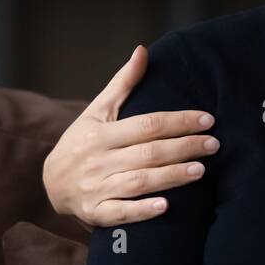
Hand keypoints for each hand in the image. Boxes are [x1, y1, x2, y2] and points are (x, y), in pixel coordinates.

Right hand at [41, 45, 220, 227]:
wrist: (51, 183)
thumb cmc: (82, 142)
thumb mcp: (97, 111)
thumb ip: (123, 84)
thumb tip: (143, 51)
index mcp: (101, 133)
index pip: (147, 124)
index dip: (179, 121)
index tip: (207, 119)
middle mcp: (98, 160)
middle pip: (148, 153)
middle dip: (183, 147)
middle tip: (214, 145)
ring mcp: (96, 188)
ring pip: (138, 182)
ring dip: (171, 176)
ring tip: (201, 170)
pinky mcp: (95, 213)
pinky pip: (119, 213)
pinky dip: (141, 211)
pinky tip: (166, 206)